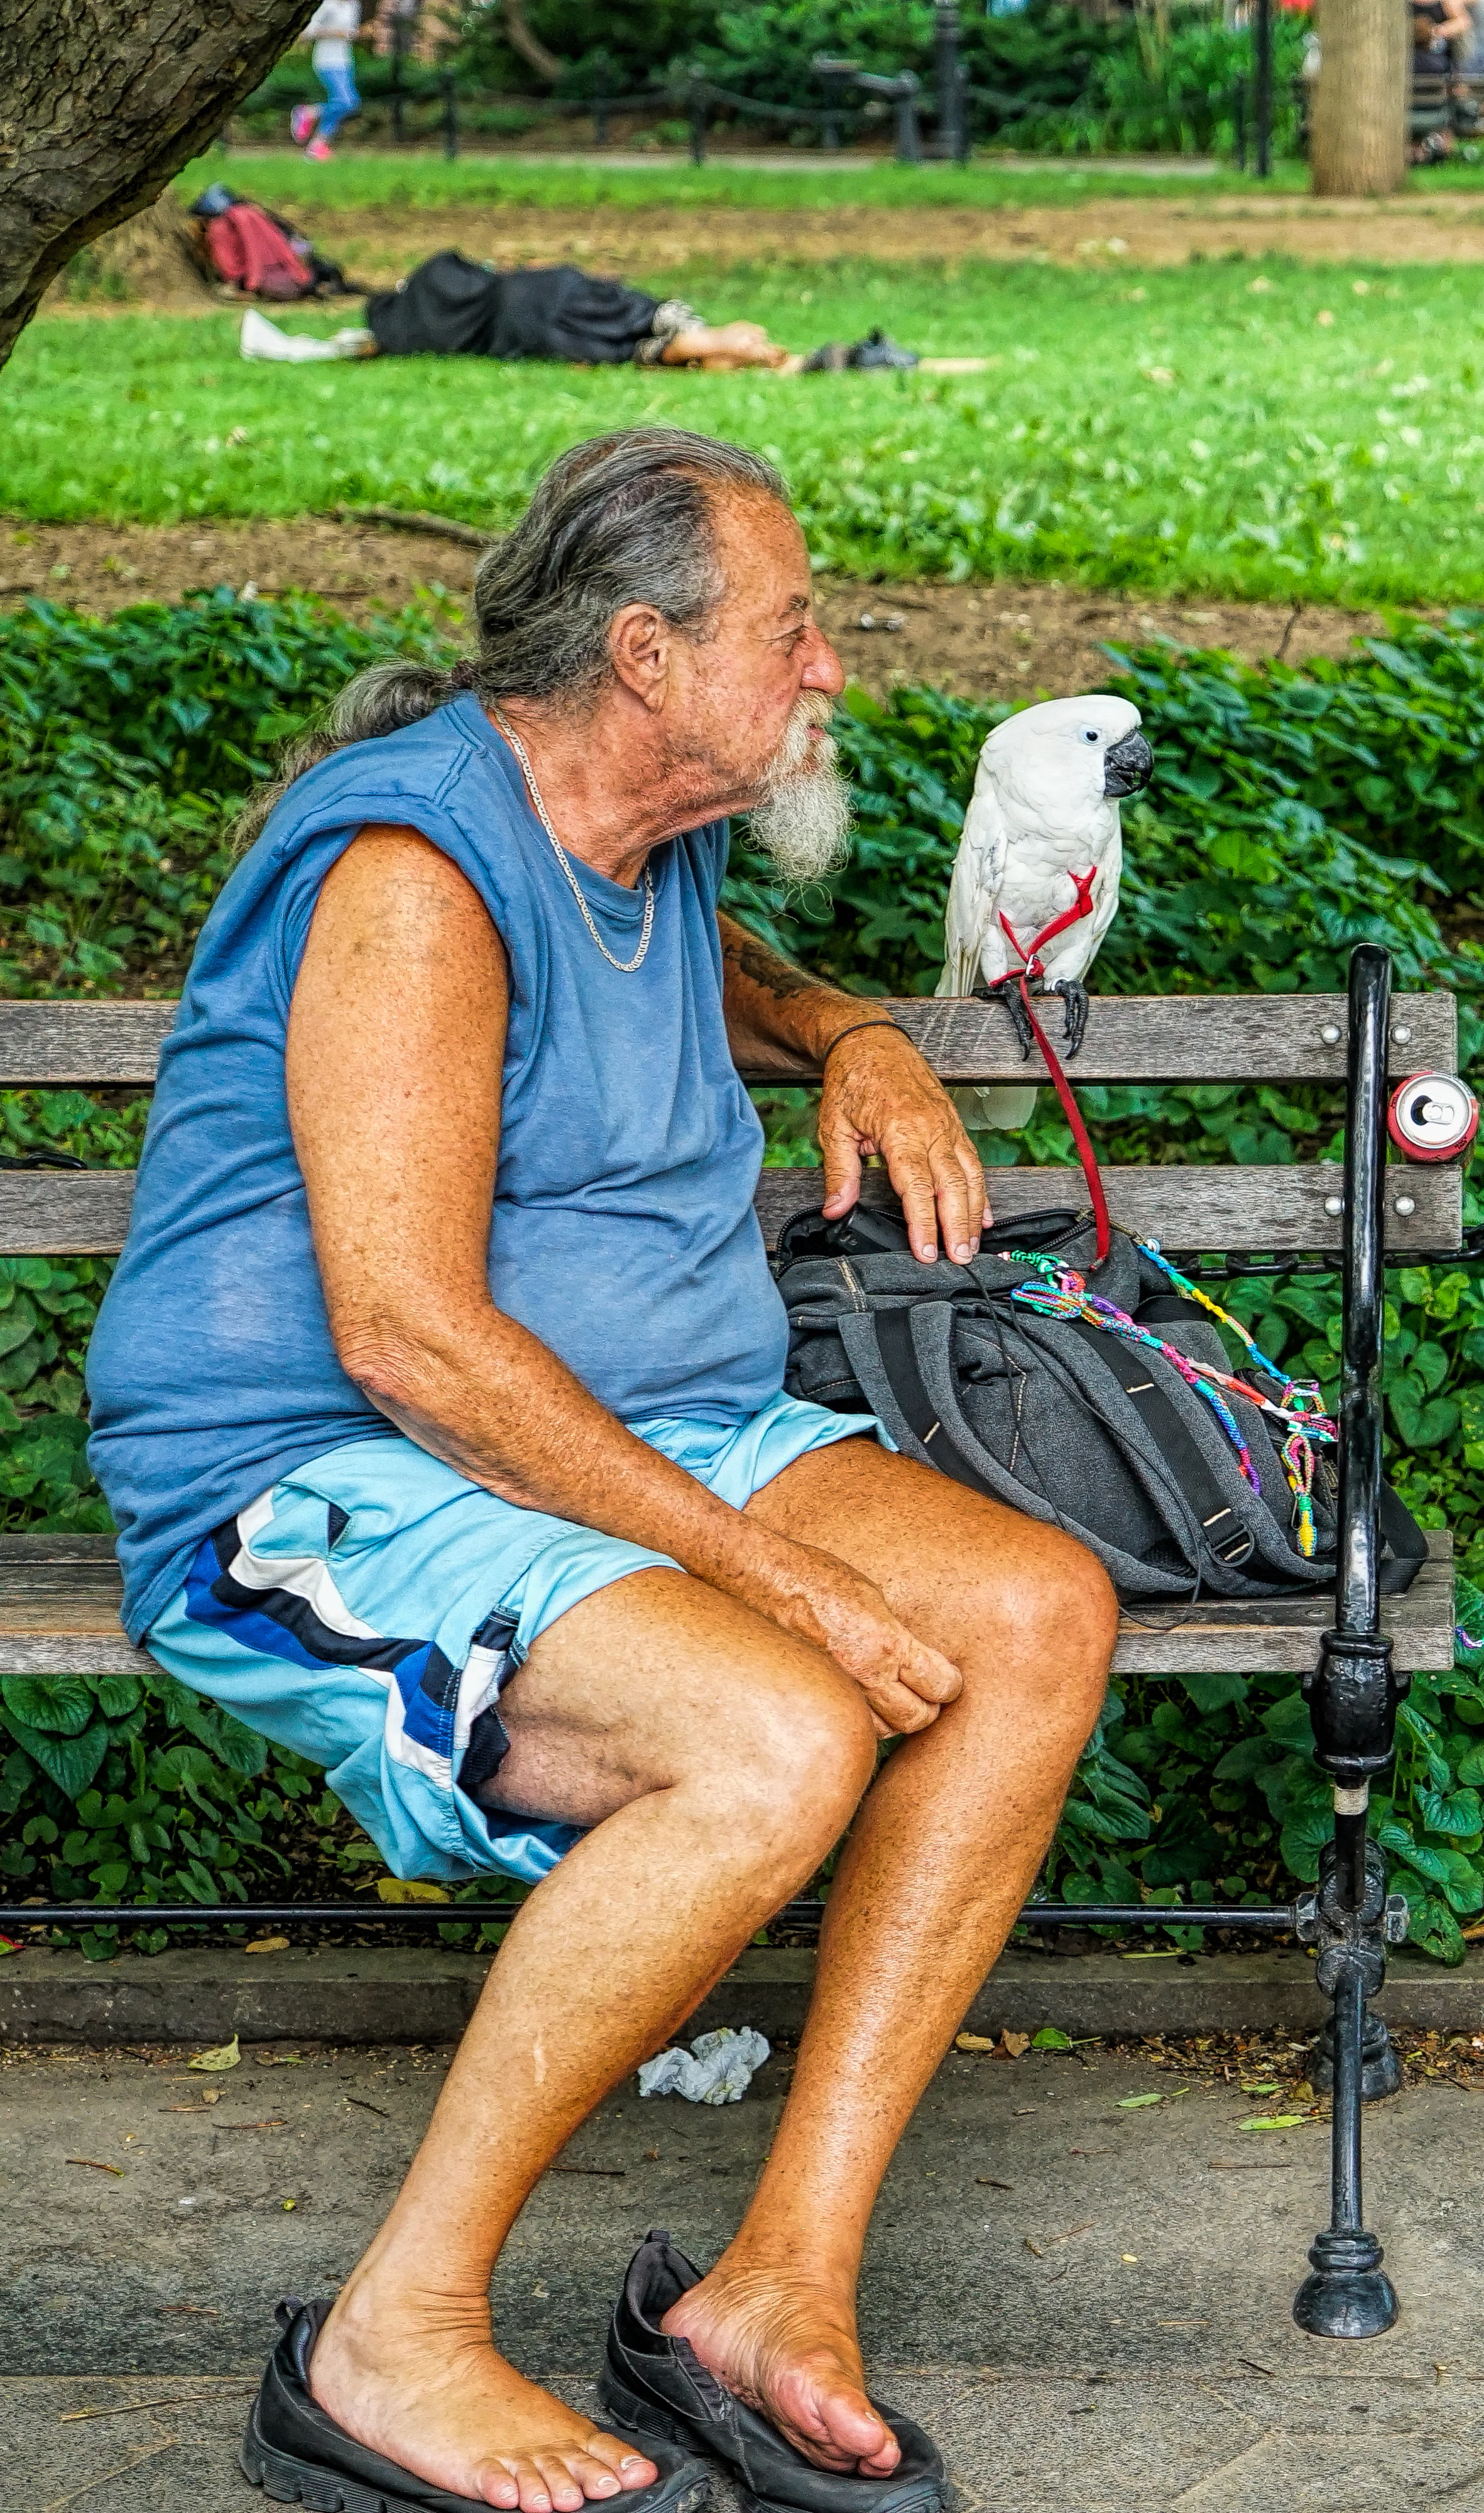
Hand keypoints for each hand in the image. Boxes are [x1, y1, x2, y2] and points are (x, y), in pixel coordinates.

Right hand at [759, 1539, 963, 1736]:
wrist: (766, 1582)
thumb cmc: (818, 1579)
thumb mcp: (873, 1595)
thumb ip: (896, 1633)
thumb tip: (914, 1656)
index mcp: (886, 1642)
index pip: (938, 1684)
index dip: (950, 1686)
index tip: (949, 1681)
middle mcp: (864, 1673)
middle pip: (915, 1719)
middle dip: (927, 1710)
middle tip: (928, 1697)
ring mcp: (839, 1690)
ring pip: (883, 1730)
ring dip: (895, 1718)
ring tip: (895, 1700)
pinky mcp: (817, 1696)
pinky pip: (851, 1724)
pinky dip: (864, 1720)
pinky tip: (864, 1702)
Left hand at [818, 1023, 989, 1265]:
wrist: (871, 1041)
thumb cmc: (852, 1081)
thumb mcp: (834, 1127)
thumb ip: (840, 1172)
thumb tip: (835, 1209)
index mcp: (900, 1131)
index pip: (916, 1187)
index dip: (924, 1223)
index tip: (926, 1252)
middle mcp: (930, 1129)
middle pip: (952, 1185)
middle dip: (957, 1226)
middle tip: (959, 1259)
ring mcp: (947, 1125)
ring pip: (969, 1175)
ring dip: (973, 1213)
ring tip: (971, 1245)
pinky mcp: (953, 1124)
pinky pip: (973, 1161)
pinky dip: (981, 1190)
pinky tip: (983, 1214)